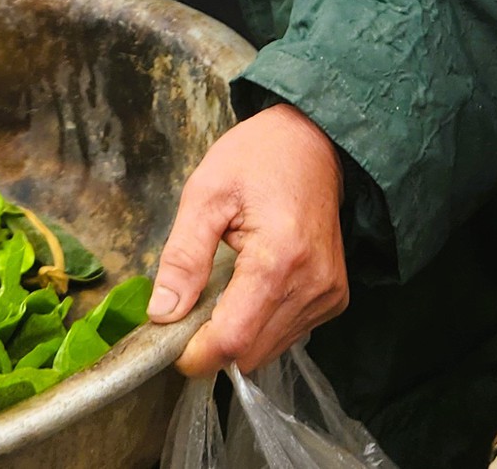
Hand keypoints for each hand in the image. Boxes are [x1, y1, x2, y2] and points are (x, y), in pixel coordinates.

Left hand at [149, 103, 347, 376]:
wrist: (314, 141)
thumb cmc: (258, 157)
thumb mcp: (205, 194)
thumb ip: (182, 257)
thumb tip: (162, 313)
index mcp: (278, 259)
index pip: (232, 341)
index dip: (194, 352)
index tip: (170, 337)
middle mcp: (311, 285)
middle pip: (249, 354)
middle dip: (212, 341)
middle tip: (194, 301)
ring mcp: (327, 295)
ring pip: (267, 351)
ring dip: (238, 333)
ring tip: (226, 285)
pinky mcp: (333, 298)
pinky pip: (287, 335)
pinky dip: (261, 324)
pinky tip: (252, 286)